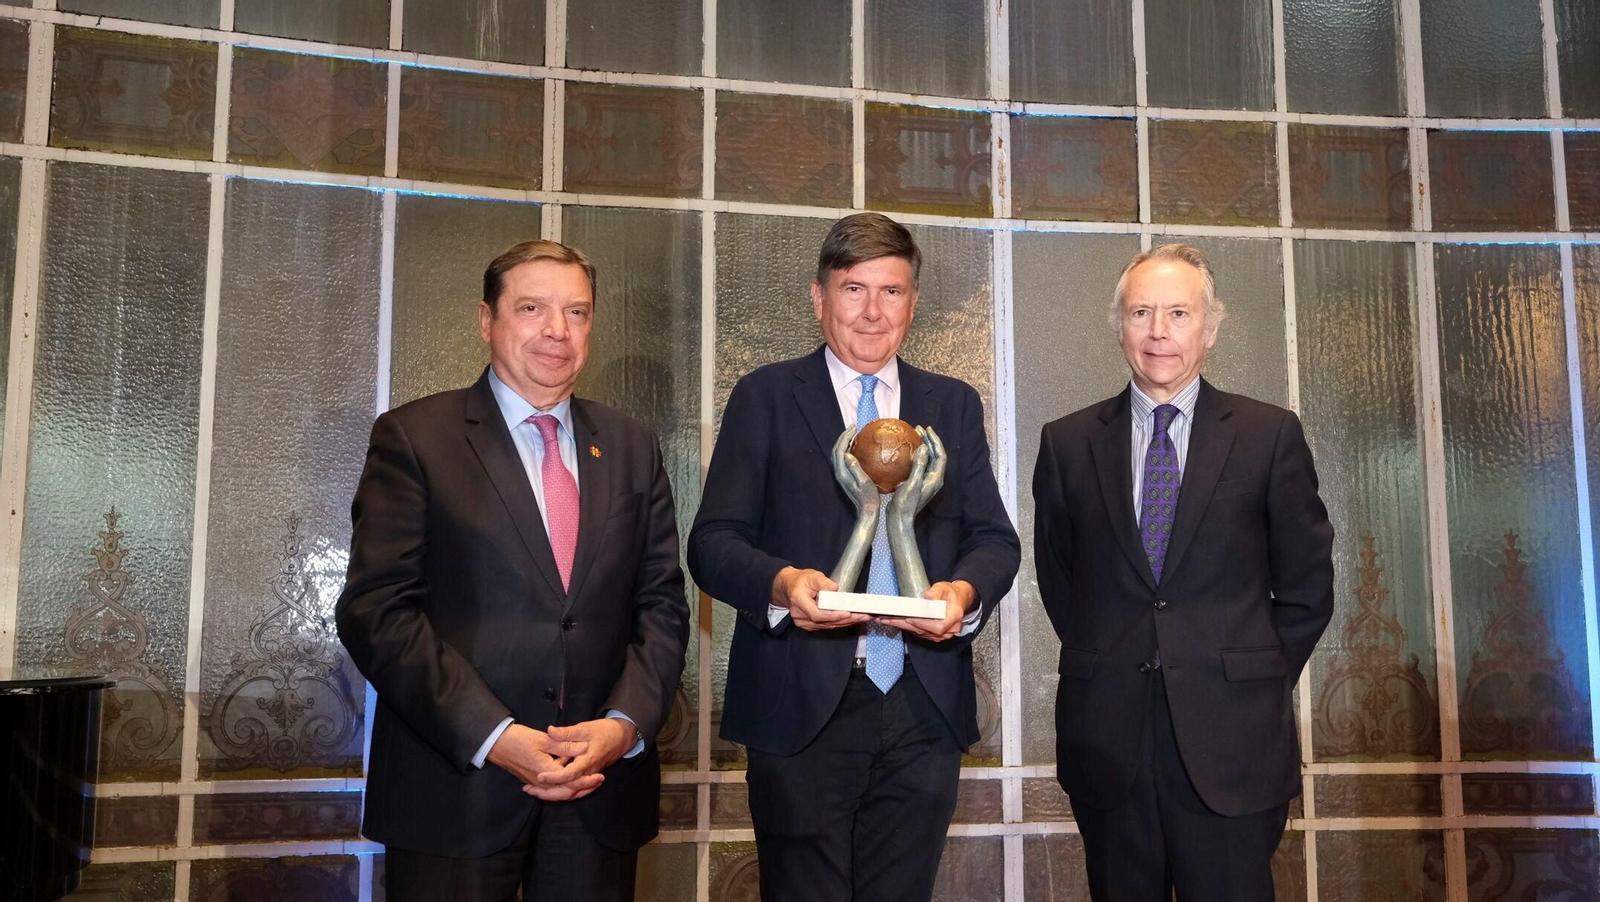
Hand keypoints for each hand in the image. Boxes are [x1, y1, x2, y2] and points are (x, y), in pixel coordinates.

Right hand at [487, 724, 601, 801]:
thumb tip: (583, 749)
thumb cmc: (518, 739)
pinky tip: (569, 785)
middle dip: (583, 788)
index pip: (571, 783)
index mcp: (546, 772)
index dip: (586, 781)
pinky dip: (561, 788)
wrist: (496, 744)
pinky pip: (550, 790)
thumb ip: (564, 745)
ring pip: (558, 793)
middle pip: (566, 792)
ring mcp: (535, 783)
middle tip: (598, 782)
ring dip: (573, 790)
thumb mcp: (543, 739)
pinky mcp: (532, 780)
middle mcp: (541, 782)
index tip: (600, 776)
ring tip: (588, 784)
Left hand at [527, 718, 632, 796]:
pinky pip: (574, 789)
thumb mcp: (585, 728)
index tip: (539, 776)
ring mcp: (588, 776)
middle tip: (529, 789)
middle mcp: (588, 772)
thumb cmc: (603, 731)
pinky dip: (560, 791)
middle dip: (548, 793)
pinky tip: (547, 788)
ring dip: (552, 794)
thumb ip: (567, 732)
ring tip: (533, 790)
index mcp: (587, 760)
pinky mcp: (587, 777)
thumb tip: (550, 731)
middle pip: (568, 790)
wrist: (621, 737)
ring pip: (570, 792)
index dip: (554, 777)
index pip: (570, 774)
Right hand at [772, 566, 868, 630]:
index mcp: (798, 601)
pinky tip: (852, 619)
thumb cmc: (801, 581)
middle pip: (825, 622)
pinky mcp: (809, 625)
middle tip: (863, 615)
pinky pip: (826, 626)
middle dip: (846, 619)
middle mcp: (799, 615)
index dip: (833, 615)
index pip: (816, 613)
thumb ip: (824, 582)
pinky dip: (840, 622)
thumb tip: (835, 589)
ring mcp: (803, 622)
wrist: (789, 588)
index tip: (848, 612)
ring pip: (828, 625)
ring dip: (846, 622)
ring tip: (862, 617)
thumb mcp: (812, 576)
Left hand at [831, 426, 879, 510]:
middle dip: (843, 437)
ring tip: (855, 435)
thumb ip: (854, 468)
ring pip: (839, 454)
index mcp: (842, 472)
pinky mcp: (846, 477)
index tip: (854, 428)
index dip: (844, 437)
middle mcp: (839, 473)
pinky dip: (849, 450)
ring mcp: (842, 475)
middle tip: (854, 428)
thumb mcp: (864, 482)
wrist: (867, 511)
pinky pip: (845, 459)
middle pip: (836, 450)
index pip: (839, 450)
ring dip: (845, 442)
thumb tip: (847, 454)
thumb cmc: (869, 497)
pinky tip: (859, 448)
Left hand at [879, 580, 973, 641]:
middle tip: (888, 618)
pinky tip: (896, 623)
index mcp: (954, 617)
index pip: (938, 626)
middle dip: (905, 624)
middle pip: (925, 630)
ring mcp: (943, 635)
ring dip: (903, 626)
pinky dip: (907, 628)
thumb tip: (927, 597)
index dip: (923, 624)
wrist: (958, 600)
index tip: (909, 618)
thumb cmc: (950, 593)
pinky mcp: (935, 636)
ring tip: (887, 620)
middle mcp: (950, 630)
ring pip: (920, 633)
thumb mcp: (944, 587)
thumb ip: (936, 592)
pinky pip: (920, 633)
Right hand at [888, 427, 945, 519]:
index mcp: (935, 478)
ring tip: (913, 436)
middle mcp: (933, 479)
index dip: (935, 441)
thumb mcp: (912, 483)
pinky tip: (904, 451)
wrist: (899, 520)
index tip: (927, 429)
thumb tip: (924, 447)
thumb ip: (919, 465)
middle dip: (929, 441)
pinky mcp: (917, 482)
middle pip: (935, 455)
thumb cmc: (906, 504)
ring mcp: (925, 481)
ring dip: (922, 446)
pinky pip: (919, 464)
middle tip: (918, 429)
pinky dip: (914, 455)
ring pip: (927, 459)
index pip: (940, 455)